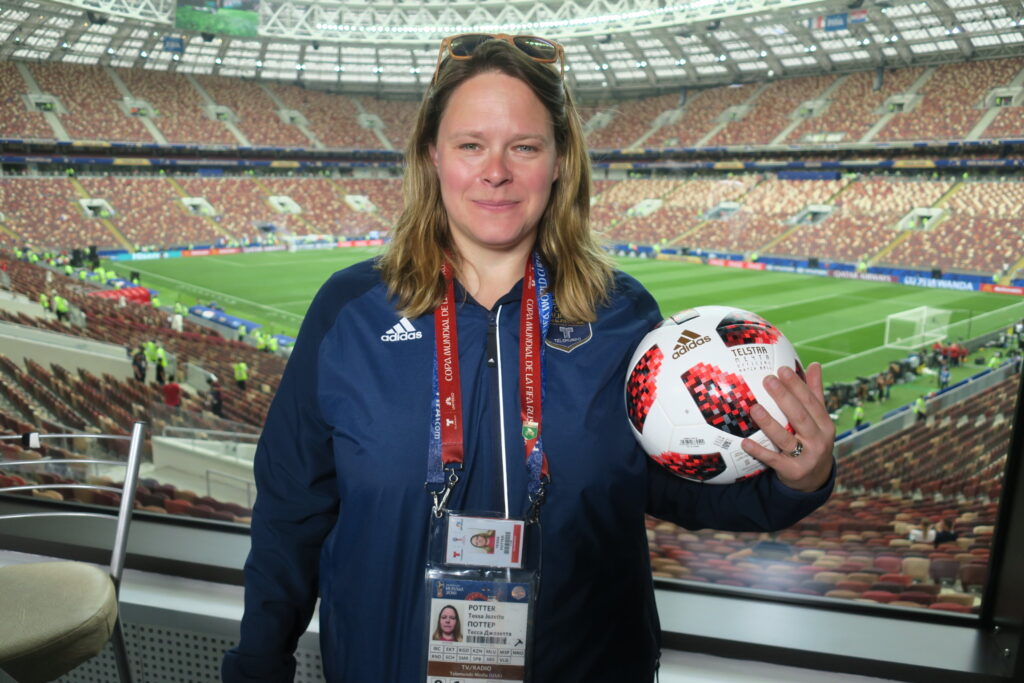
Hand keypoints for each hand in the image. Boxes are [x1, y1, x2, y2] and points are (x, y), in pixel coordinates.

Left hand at [741, 362, 834, 492]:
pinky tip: (745, 442)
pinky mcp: (792, 471)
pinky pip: (773, 460)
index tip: (782, 370)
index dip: (797, 386)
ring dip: (770, 423)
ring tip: (754, 408)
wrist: (815, 479)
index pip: (811, 402)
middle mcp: (818, 440)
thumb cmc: (812, 441)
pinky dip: (759, 451)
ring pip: (786, 438)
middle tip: (768, 380)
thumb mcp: (818, 420)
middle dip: (784, 397)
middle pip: (799, 416)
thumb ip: (815, 394)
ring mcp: (806, 457)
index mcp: (825, 425)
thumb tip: (815, 365)